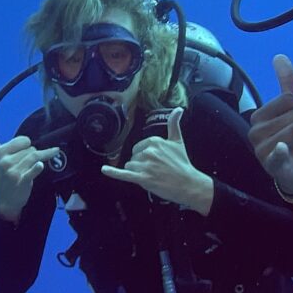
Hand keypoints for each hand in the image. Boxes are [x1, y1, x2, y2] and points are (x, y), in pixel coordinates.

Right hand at [0, 121, 62, 221]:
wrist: (6, 199)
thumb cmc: (2, 173)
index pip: (23, 140)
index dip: (25, 145)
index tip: (20, 151)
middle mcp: (4, 161)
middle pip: (31, 149)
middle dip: (30, 155)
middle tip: (23, 165)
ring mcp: (13, 172)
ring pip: (35, 157)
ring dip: (38, 161)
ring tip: (33, 167)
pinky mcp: (22, 181)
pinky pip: (34, 170)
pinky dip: (38, 167)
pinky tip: (40, 165)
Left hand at [100, 107, 214, 212]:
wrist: (188, 183)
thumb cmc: (182, 163)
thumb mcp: (178, 140)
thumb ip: (174, 124)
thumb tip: (178, 109)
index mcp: (154, 141)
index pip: (138, 147)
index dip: (146, 156)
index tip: (157, 161)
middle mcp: (148, 151)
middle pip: (134, 157)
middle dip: (141, 164)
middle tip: (156, 169)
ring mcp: (144, 165)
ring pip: (130, 166)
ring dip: (138, 172)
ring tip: (153, 176)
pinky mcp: (142, 178)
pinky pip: (124, 174)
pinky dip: (113, 172)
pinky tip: (104, 170)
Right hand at [247, 54, 292, 196]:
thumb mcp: (292, 112)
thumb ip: (287, 86)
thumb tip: (280, 56)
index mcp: (258, 117)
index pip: (287, 100)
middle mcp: (255, 132)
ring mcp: (261, 150)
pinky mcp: (272, 166)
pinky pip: (277, 155)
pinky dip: (281, 152)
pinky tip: (284, 149)